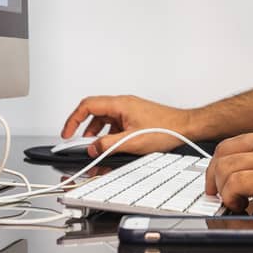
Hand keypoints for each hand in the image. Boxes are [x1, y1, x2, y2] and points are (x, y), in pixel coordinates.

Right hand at [60, 95, 196, 157]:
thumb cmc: (165, 129)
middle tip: (78, 143)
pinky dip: (109, 135)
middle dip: (84, 129)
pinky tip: (112, 146)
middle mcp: (123, 104)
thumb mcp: (132, 141)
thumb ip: (108, 145)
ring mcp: (129, 110)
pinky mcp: (135, 117)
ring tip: (96, 148)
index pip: (87, 106)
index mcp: (119, 104)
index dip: (73, 119)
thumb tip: (92, 148)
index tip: (67, 133)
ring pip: (105, 120)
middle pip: (94, 112)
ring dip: (97, 133)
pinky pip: (116, 124)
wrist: (186, 127)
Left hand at [204, 115, 252, 220]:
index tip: (223, 179)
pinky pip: (233, 185)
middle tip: (216, 195)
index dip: (227, 162)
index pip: (239, 140)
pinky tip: (241, 208)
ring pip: (224, 167)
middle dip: (216, 175)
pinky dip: (230, 199)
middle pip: (224, 151)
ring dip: (223, 189)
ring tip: (233, 206)